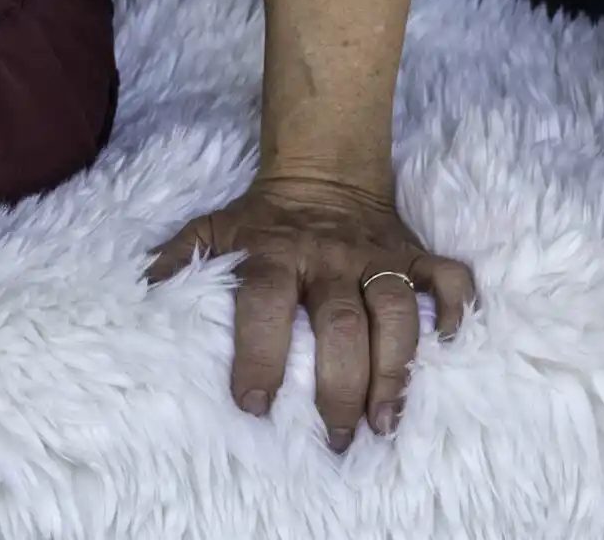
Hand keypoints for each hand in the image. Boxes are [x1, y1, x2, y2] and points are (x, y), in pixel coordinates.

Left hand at [140, 170, 476, 446]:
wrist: (323, 167)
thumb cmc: (265, 217)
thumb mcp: (216, 228)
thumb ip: (183, 258)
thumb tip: (146, 290)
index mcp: (275, 251)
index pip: (262, 303)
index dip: (257, 353)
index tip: (253, 405)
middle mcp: (329, 256)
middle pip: (339, 323)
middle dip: (339, 385)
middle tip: (336, 436)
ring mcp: (376, 254)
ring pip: (397, 309)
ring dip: (397, 368)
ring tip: (385, 421)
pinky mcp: (414, 252)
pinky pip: (449, 277)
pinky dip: (458, 309)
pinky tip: (452, 344)